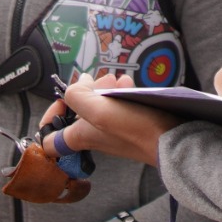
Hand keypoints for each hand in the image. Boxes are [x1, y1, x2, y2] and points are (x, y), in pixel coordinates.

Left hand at [56, 70, 174, 167]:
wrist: (172, 140)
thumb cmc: (135, 129)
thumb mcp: (99, 110)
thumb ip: (78, 96)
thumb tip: (80, 83)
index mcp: (80, 137)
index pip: (49, 142)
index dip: (49, 118)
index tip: (61, 100)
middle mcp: (94, 136)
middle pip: (78, 112)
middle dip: (85, 91)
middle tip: (98, 81)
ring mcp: (114, 131)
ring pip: (100, 105)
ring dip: (105, 88)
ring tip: (118, 80)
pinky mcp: (131, 125)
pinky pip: (119, 105)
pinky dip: (121, 92)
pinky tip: (130, 84)